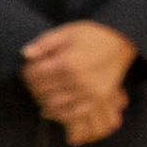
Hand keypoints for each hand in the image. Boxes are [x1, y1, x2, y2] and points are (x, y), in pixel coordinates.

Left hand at [17, 22, 131, 143]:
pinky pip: (74, 113)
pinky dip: (59, 113)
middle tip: (33, 82)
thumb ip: (44, 43)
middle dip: (33, 86)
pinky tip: (50, 109)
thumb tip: (25, 54)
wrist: (121, 41)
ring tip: (42, 93)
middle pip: (43, 91)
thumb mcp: (65, 32)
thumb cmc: (90, 35)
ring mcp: (90, 91)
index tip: (28, 69)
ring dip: (43, 100)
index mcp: (68, 62)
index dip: (26, 72)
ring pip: (55, 105)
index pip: (35, 75)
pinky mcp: (99, 99)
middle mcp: (79, 80)